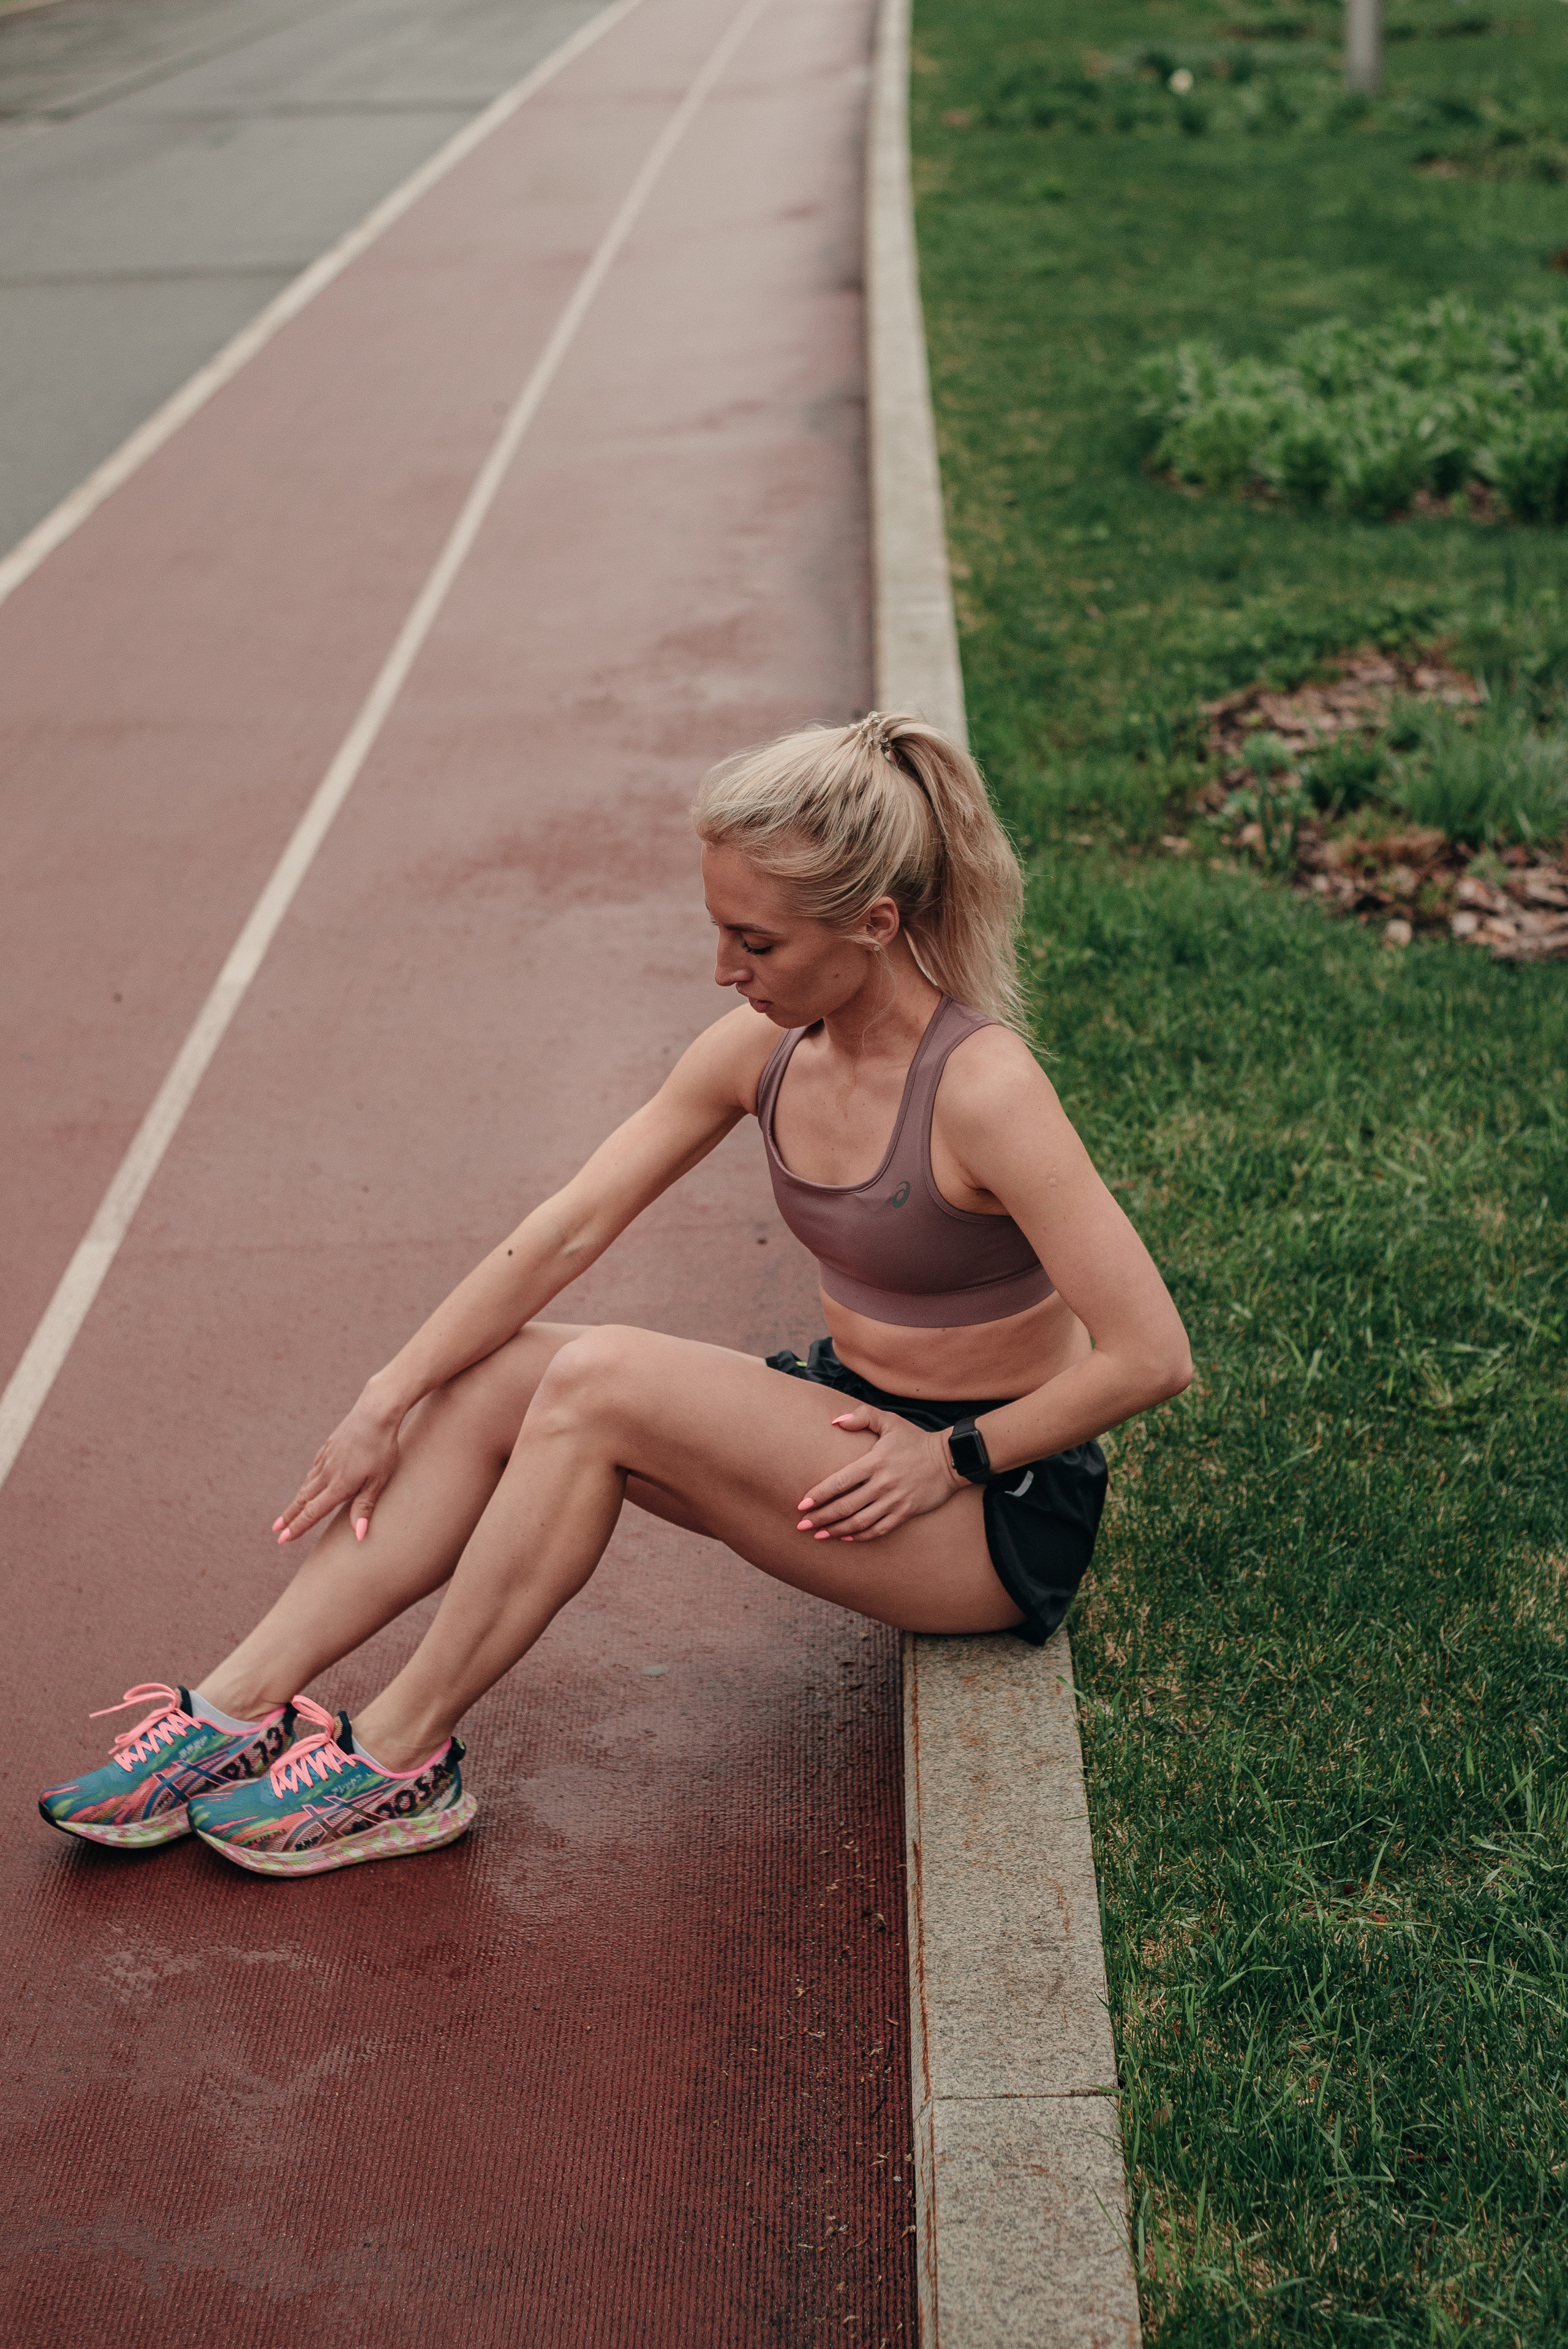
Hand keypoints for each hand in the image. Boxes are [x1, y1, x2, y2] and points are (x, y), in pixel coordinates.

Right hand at [273, 1390, 401, 1545]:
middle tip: (276, 1530)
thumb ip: (365, 1507)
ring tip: (289, 1511)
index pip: (313, 1512)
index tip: (283, 1539)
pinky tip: (308, 1482)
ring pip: (307, 1484)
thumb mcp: (379, 1480)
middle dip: (289, 1517)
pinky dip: (307, 1481)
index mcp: (338, 1485)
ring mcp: (326, 1459)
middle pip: (303, 1500)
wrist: (375, 1412)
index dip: (297, 1527)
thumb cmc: (382, 1448)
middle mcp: (327, 1474)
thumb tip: (358, 1535)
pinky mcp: (329, 1447)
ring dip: (296, 1500)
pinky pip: (314, 1469)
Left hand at [796, 1406, 963, 1542]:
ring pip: (860, 1521)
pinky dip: (861, 1536)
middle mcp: (883, 1483)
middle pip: (845, 1506)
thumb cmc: (914, 1439)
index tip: (801, 1505)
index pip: (840, 1482)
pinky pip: (879, 1529)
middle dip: (821, 1517)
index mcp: (875, 1461)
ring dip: (836, 1530)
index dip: (819, 1495)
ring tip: (819, 1535)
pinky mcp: (906, 1512)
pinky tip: (847, 1537)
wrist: (949, 1459)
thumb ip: (862, 1416)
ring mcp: (895, 1500)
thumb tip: (835, 1421)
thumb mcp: (890, 1421)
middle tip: (801, 1525)